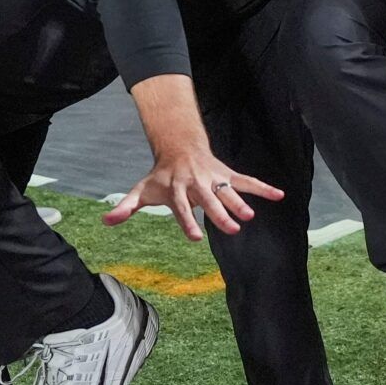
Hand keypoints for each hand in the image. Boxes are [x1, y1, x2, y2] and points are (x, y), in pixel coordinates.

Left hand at [104, 142, 282, 240]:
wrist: (179, 146)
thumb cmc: (160, 175)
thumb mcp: (142, 189)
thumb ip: (126, 207)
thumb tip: (106, 221)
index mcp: (177, 189)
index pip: (182, 207)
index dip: (188, 221)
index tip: (196, 238)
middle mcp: (197, 183)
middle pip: (209, 200)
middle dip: (220, 214)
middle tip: (232, 230)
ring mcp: (214, 178)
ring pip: (229, 191)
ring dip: (240, 202)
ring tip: (251, 216)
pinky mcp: (227, 175)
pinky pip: (247, 181)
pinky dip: (263, 187)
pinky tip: (279, 195)